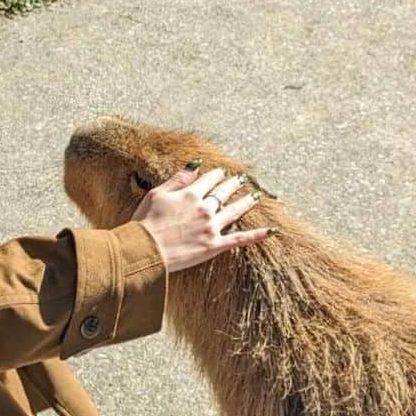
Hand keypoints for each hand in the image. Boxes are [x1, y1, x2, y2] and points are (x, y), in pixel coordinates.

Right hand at [132, 165, 273, 273]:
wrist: (145, 250)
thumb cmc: (145, 223)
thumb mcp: (156, 194)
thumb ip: (178, 179)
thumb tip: (195, 165)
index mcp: (190, 194)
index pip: (208, 179)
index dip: (216, 174)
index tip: (221, 172)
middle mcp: (204, 208)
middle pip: (223, 192)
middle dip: (233, 184)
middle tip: (241, 179)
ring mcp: (211, 227)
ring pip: (235, 211)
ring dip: (247, 202)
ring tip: (256, 195)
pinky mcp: (214, 246)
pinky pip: (240, 239)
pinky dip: (256, 235)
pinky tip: (270, 231)